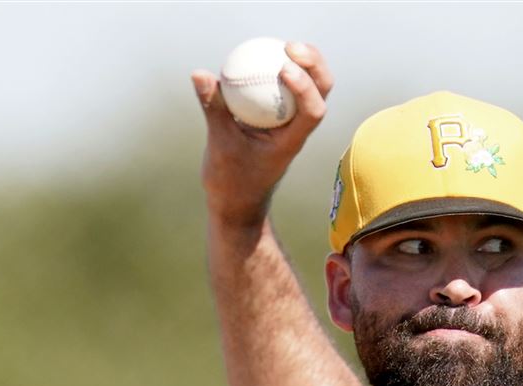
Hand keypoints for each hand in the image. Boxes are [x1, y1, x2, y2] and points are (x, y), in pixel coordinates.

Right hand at [190, 42, 332, 225]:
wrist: (238, 203)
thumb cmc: (231, 181)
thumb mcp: (218, 143)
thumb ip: (213, 108)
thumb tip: (200, 73)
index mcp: (292, 141)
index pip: (313, 111)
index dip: (306, 86)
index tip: (284, 67)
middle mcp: (298, 130)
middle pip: (322, 93)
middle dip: (314, 66)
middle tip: (290, 46)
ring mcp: (291, 124)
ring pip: (310, 89)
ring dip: (305, 65)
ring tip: (284, 45)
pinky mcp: (279, 119)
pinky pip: (287, 91)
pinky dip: (282, 72)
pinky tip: (264, 55)